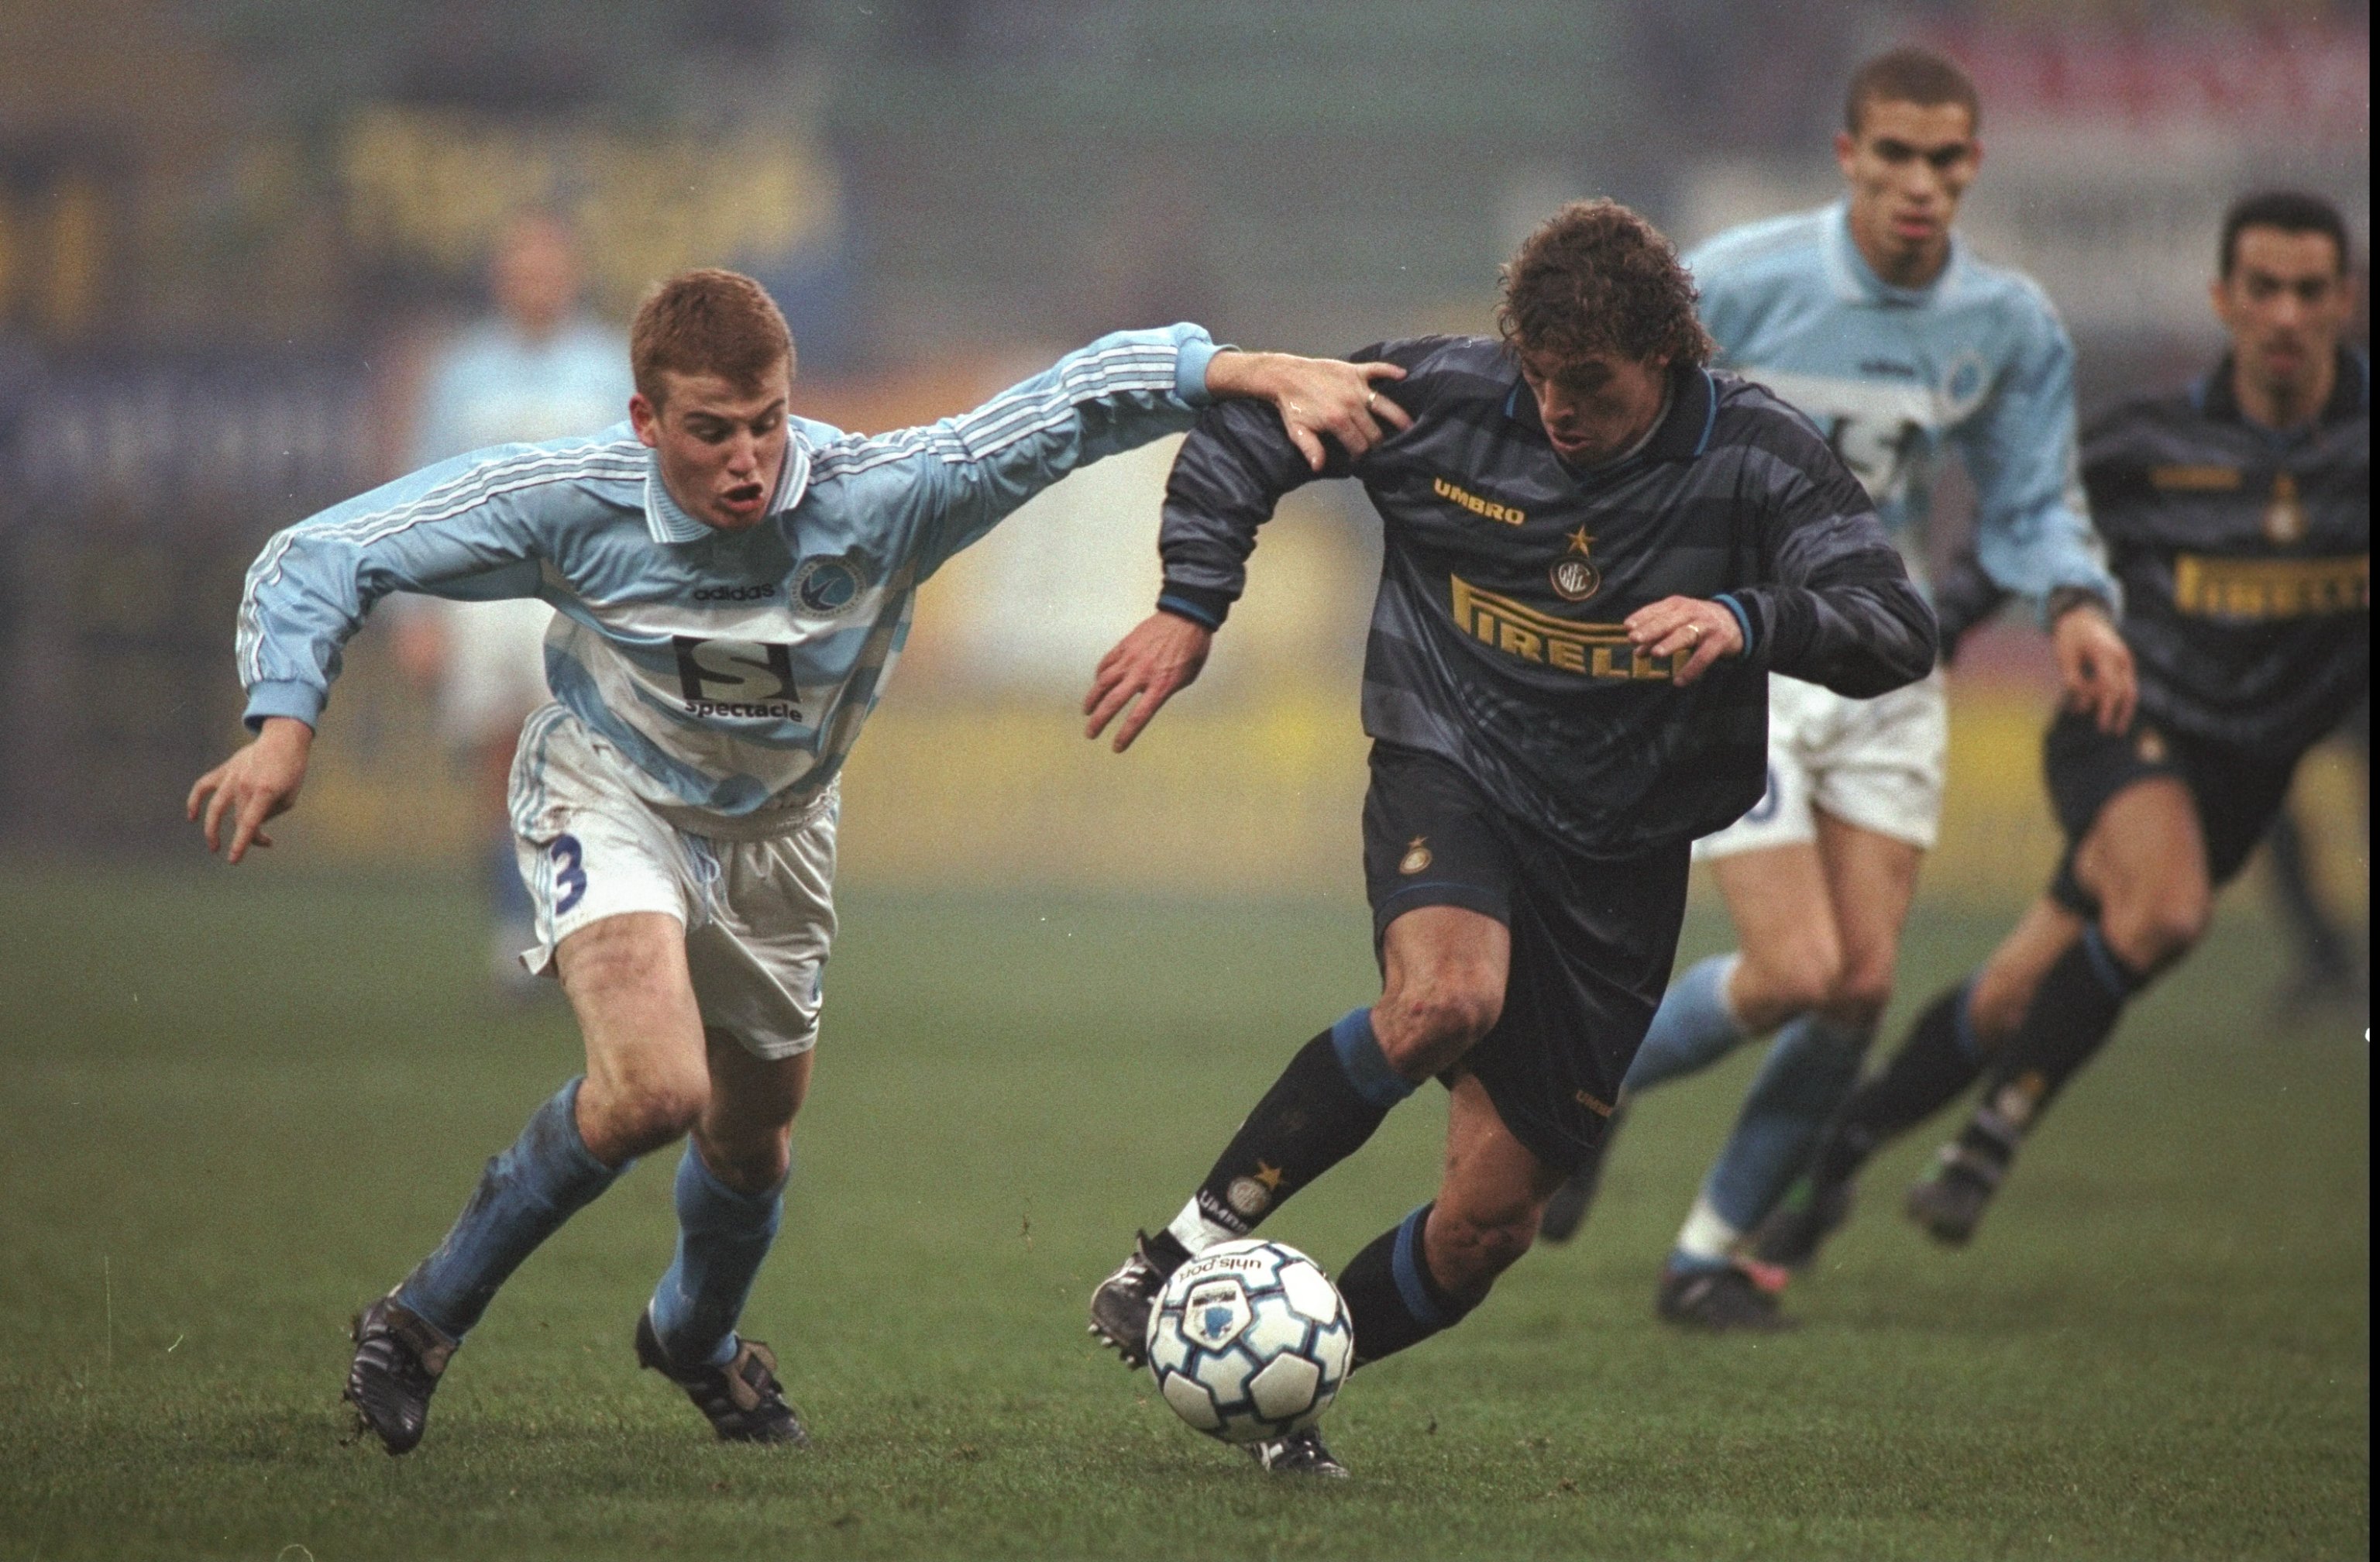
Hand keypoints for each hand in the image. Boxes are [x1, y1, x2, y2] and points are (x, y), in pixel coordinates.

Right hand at [187, 717, 313, 862]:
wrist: (283, 740)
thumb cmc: (292, 771)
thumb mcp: (289, 797)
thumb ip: (269, 814)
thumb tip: (252, 824)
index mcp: (265, 792)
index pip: (248, 823)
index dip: (240, 843)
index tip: (233, 860)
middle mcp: (245, 785)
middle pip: (238, 820)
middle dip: (248, 838)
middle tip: (254, 846)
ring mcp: (232, 777)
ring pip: (214, 808)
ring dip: (211, 830)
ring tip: (214, 847)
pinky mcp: (225, 770)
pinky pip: (203, 786)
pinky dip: (194, 800)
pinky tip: (192, 816)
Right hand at [1084, 611, 1213, 751]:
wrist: (1187, 617)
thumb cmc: (1192, 648)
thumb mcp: (1186, 678)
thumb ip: (1165, 690)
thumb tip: (1148, 699)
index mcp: (1161, 685)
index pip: (1138, 717)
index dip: (1125, 735)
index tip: (1116, 746)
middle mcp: (1142, 674)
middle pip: (1113, 702)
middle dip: (1099, 721)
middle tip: (1091, 733)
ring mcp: (1131, 658)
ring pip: (1103, 682)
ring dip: (1093, 700)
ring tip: (1087, 711)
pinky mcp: (1125, 645)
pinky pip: (1107, 663)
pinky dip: (1099, 675)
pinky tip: (1097, 683)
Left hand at [1203, 350, 1412, 471]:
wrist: (1285, 376)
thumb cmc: (1291, 406)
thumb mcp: (1297, 431)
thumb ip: (1311, 449)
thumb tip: (1319, 467)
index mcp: (1337, 420)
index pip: (1360, 445)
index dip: (1362, 455)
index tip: (1361, 459)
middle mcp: (1351, 404)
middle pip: (1374, 430)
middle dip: (1378, 442)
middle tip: (1380, 447)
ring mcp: (1356, 386)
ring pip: (1385, 405)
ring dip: (1399, 417)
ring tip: (1410, 426)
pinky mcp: (1355, 371)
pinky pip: (1378, 369)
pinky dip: (1391, 371)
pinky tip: (1404, 375)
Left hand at [1624, 596, 1743, 686]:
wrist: (1735, 620)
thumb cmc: (1697, 622)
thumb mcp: (1677, 622)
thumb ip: (1657, 635)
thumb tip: (1636, 651)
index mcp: (1678, 605)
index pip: (1657, 610)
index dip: (1642, 617)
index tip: (1627, 627)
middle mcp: (1692, 612)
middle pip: (1669, 621)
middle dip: (1651, 629)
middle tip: (1634, 638)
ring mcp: (1706, 626)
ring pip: (1686, 634)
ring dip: (1670, 643)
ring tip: (1655, 653)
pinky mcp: (1720, 640)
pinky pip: (1704, 656)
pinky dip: (1691, 669)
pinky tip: (1679, 681)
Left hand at [2051, 601, 2135, 732]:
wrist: (2083, 617)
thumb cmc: (2070, 637)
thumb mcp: (2064, 656)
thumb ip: (2072, 678)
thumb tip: (2081, 705)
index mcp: (2105, 654)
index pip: (2109, 686)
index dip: (2106, 707)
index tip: (2101, 725)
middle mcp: (2120, 657)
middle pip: (2125, 690)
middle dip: (2116, 712)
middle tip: (2107, 731)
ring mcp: (2125, 660)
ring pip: (2130, 689)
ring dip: (2124, 710)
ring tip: (2117, 729)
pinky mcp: (2123, 664)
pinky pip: (2125, 684)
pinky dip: (2118, 699)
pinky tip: (2108, 712)